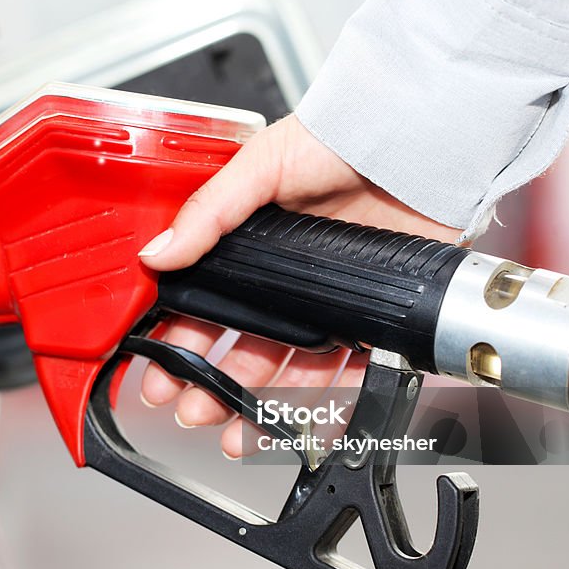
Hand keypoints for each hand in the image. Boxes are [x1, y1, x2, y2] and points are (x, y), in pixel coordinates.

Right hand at [138, 114, 460, 457]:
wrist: (412, 143)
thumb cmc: (337, 139)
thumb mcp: (258, 166)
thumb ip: (207, 213)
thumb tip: (156, 253)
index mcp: (249, 246)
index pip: (204, 303)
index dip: (179, 339)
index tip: (158, 370)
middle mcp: (286, 280)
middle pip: (241, 345)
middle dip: (210, 383)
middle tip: (191, 408)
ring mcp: (328, 301)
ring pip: (287, 366)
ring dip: (257, 401)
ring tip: (234, 428)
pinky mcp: (371, 317)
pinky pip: (346, 370)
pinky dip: (324, 398)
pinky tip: (296, 417)